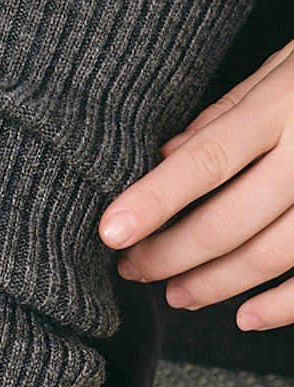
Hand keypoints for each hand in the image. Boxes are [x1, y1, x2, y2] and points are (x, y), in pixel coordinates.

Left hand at [100, 40, 293, 329]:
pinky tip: (247, 317)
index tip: (110, 232)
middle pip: (230, 220)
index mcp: (283, 107)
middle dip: (170, 255)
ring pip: (272, 254)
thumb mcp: (282, 69)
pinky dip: (284, 305)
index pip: (206, 161)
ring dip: (216, 284)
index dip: (155, 200)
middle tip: (131, 269)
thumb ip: (227, 114)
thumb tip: (165, 156)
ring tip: (177, 294)